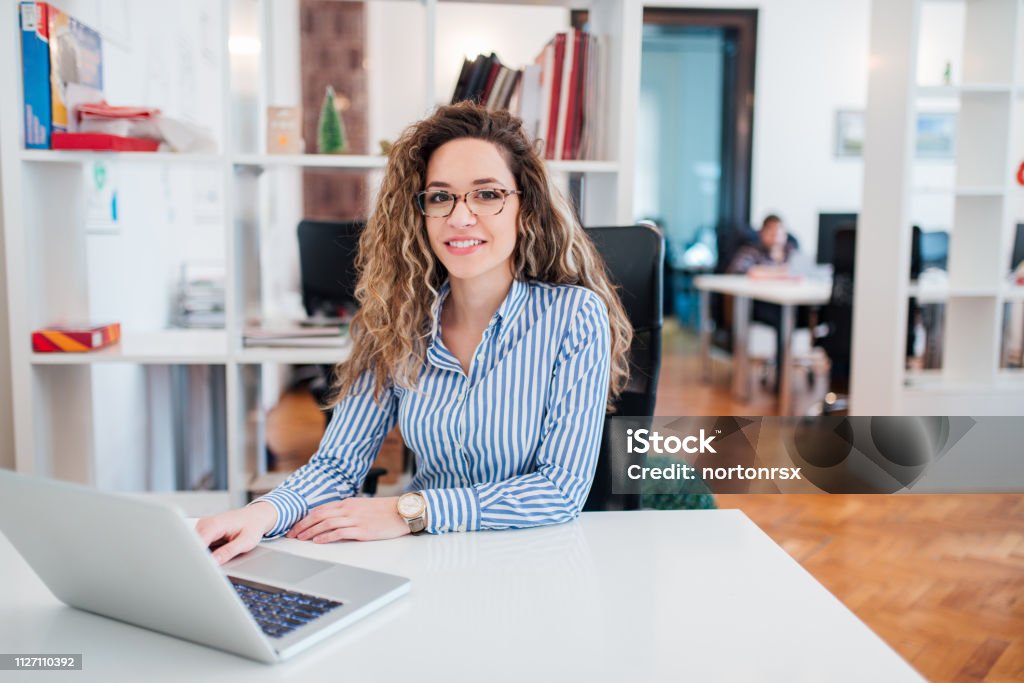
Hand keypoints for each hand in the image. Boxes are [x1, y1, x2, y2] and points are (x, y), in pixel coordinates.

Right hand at [195, 502, 277, 564]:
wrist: (255, 516)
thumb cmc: (252, 526)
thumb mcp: (246, 541)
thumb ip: (229, 551)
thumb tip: (214, 561)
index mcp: (215, 524)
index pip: (198, 544)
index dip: (199, 558)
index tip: (204, 568)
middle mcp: (206, 523)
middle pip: (193, 545)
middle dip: (199, 557)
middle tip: (211, 566)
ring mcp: (203, 526)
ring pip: (194, 546)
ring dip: (202, 555)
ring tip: (218, 556)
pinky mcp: (203, 531)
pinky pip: (198, 545)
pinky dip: (204, 552)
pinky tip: (215, 552)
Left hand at [285, 497, 409, 542]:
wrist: (403, 512)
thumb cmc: (385, 511)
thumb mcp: (363, 507)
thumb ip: (348, 512)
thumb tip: (333, 521)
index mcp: (348, 503)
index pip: (321, 509)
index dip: (305, 518)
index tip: (296, 526)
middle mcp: (349, 509)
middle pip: (319, 516)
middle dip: (302, 525)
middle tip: (291, 534)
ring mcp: (355, 519)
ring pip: (326, 523)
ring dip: (310, 531)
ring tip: (300, 539)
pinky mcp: (362, 530)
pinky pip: (340, 532)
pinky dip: (326, 537)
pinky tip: (318, 541)